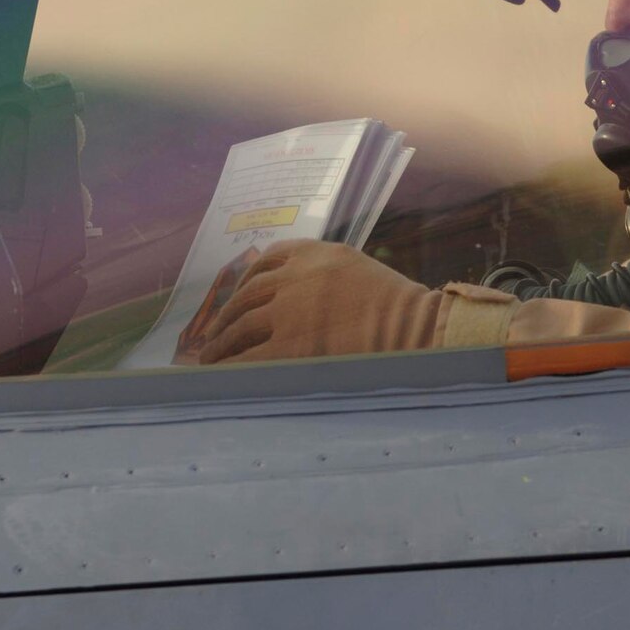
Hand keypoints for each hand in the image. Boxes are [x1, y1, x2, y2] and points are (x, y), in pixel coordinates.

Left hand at [175, 239, 442, 363]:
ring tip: (211, 357)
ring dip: (222, 342)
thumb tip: (292, 298)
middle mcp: (295, 276)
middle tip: (215, 333)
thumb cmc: (399, 308)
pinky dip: (232, 366)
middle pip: (248, 293)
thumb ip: (323, 276)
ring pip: (241, 324)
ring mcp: (290, 310)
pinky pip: (250, 357)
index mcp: (314, 253)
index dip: (245, 279)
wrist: (419, 330)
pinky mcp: (291, 345)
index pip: (268, 259)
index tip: (236, 294)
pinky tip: (224, 375)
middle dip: (227, 315)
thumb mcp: (357, 270)